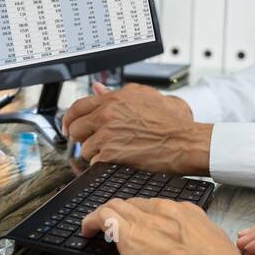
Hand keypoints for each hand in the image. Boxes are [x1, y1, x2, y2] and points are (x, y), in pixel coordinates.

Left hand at [62, 82, 211, 174]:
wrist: (185, 141)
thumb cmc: (172, 121)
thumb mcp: (145, 96)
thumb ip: (116, 92)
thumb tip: (97, 88)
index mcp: (114, 99)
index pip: (78, 107)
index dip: (70, 119)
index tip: (69, 127)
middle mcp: (107, 114)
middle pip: (75, 128)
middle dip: (81, 138)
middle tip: (90, 143)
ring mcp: (107, 135)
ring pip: (84, 148)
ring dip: (95, 153)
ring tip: (112, 154)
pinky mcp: (110, 154)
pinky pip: (94, 163)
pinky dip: (103, 165)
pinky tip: (117, 162)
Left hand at [80, 198, 254, 254]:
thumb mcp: (213, 249)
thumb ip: (199, 248)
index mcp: (186, 213)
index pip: (157, 207)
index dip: (145, 215)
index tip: (141, 225)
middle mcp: (163, 210)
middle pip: (135, 204)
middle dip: (123, 212)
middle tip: (114, 224)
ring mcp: (144, 219)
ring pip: (116, 205)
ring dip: (104, 214)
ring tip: (94, 225)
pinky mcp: (128, 232)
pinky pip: (102, 216)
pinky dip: (91, 221)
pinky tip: (86, 230)